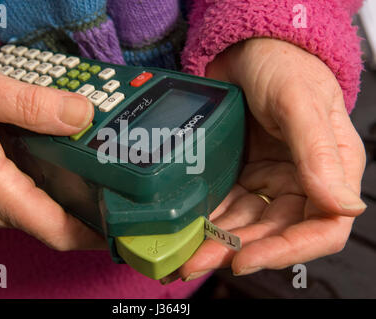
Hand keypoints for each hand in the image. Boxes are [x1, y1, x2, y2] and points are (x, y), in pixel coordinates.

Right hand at [0, 60, 105, 250]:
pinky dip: (49, 186)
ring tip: (101, 170)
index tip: (123, 226)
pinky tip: (63, 162)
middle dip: (89, 208)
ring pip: (40, 209)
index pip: (54, 230)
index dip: (93, 234)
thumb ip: (32, 104)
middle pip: (53, 221)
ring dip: (70, 195)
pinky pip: (25, 198)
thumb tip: (81, 115)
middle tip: (121, 185)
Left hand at [163, 38, 366, 282]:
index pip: (322, 227)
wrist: (249, 47)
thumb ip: (318, 152)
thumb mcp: (300, 102)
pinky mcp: (242, 174)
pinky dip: (208, 219)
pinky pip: (226, 205)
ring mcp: (269, 179)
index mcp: (330, 168)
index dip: (287, 251)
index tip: (245, 259)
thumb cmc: (284, 64)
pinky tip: (188, 229)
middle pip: (274, 232)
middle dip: (236, 251)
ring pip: (247, 224)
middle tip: (197, 262)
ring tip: (184, 255)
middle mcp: (302, 180)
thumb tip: (344, 206)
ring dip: (216, 242)